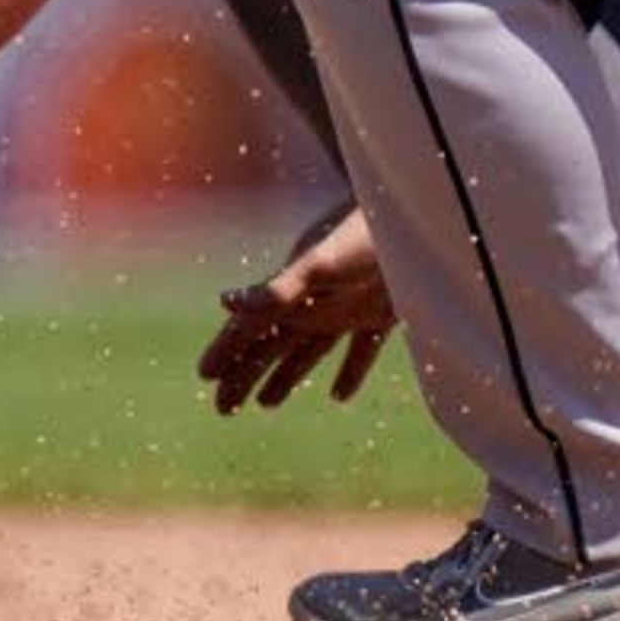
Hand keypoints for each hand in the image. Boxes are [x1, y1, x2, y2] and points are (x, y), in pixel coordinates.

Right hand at [195, 199, 396, 413]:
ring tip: (267, 404)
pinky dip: (348, 373)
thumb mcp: (319, 264)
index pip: (250, 330)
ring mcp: (345, 310)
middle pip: (271, 348)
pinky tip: (339, 397)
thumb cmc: (365, 235)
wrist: (415, 213)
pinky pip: (359, 352)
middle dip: (245, 375)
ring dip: (285, 377)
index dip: (226, 352)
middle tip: (223, 408)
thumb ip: (277, 288)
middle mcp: (312, 304)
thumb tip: (223, 302)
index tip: (204, 376)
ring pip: (307, 353)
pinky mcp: (379, 314)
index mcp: (292, 296)